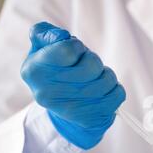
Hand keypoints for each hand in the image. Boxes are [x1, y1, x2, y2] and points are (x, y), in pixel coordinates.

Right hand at [21, 22, 125, 148]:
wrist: (63, 117)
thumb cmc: (55, 74)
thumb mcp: (41, 51)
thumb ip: (45, 33)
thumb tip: (61, 36)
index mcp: (33, 71)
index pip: (68, 49)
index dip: (77, 47)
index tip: (75, 52)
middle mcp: (48, 92)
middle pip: (91, 64)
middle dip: (93, 60)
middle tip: (86, 67)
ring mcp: (71, 109)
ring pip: (108, 79)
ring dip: (106, 75)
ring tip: (94, 80)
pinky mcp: (92, 119)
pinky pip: (118, 94)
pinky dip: (115, 89)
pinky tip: (103, 93)